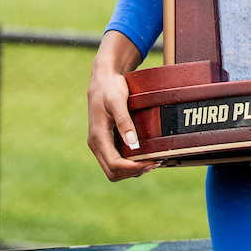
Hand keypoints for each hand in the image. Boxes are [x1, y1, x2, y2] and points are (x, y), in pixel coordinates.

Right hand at [87, 31, 159, 180]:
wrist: (103, 77)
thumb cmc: (110, 87)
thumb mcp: (118, 101)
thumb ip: (124, 122)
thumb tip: (133, 145)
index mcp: (97, 136)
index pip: (114, 165)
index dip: (133, 168)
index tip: (151, 162)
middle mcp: (96, 144)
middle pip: (113, 172)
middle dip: (134, 171)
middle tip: (154, 163)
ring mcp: (100, 143)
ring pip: (114, 169)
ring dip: (132, 169)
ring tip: (152, 161)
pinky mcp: (105, 140)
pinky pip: (116, 159)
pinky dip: (129, 162)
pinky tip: (144, 154)